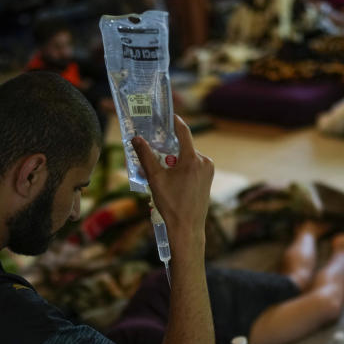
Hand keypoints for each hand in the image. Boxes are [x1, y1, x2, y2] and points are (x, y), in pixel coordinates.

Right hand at [133, 115, 213, 249]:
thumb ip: (145, 156)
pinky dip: (182, 169)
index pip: (183, 132)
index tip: (168, 115)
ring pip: (188, 158)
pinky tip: (172, 181)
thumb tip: (135, 139)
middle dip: (169, 150)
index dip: (175, 122)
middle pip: (183, 147)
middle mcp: (204, 161)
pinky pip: (193, 167)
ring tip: (162, 174)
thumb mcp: (155, 178)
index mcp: (192, 159)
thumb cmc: (171, 204)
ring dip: (175, 161)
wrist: (187, 227)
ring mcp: (208, 170)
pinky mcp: (208, 179)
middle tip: (155, 155)